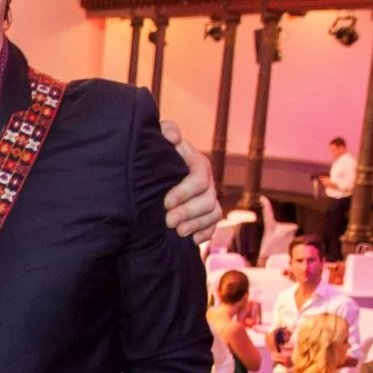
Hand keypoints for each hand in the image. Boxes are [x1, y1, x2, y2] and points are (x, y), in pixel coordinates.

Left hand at [160, 122, 222, 238]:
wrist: (158, 171)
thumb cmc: (159, 154)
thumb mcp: (161, 139)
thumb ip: (167, 131)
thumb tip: (171, 136)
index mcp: (198, 164)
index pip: (199, 178)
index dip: (185, 192)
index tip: (166, 202)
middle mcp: (207, 182)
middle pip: (208, 199)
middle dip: (189, 212)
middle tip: (169, 221)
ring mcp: (209, 199)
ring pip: (213, 214)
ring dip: (196, 224)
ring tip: (178, 232)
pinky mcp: (207, 215)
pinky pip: (214, 226)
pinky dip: (205, 234)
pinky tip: (192, 240)